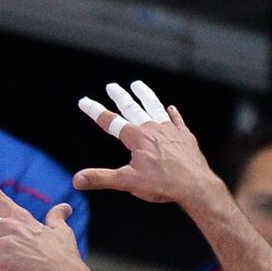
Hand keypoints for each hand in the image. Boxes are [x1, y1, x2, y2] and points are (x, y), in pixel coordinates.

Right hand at [73, 81, 219, 209]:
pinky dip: (172, 113)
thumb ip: (101, 178)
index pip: (111, 122)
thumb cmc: (162, 184)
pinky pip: (176, 120)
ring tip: (138, 85)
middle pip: (132, 108)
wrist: (194, 185)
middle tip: (111, 86)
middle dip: (120, 96)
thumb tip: (77, 180)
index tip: (84, 102)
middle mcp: (152, 129)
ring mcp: (170, 130)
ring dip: (145, 95)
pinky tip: (170, 108)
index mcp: (137, 138)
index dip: (96, 111)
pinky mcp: (184, 136)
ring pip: (155, 107)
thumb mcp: (127, 182)